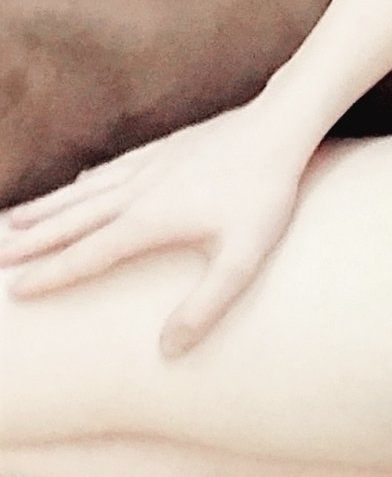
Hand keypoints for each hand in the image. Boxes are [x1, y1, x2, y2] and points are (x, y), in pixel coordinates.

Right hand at [0, 98, 316, 356]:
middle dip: (33, 239)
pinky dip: (88, 180)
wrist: (281, 125)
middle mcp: (140, 189)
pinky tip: (82, 181)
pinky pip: (114, 167)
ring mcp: (152, 164)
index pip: (89, 253)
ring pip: (87, 188)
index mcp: (150, 219)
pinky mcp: (169, 146)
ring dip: (50, 206)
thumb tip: (168, 351)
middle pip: (74, 218)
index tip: (17, 290)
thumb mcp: (243, 258)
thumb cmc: (265, 192)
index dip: (52, 274)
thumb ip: (206, 306)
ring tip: (15, 218)